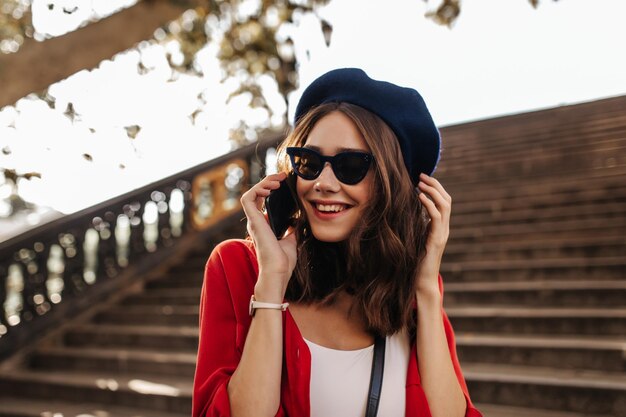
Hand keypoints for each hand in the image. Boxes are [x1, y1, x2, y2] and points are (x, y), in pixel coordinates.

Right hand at [240, 172, 296, 298]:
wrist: (278, 272)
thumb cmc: (283, 261)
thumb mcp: (291, 240)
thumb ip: (292, 228)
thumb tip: (298, 219)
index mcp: (264, 225)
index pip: (263, 201)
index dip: (271, 189)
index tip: (284, 182)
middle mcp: (256, 222)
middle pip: (257, 195)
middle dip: (268, 182)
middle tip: (281, 176)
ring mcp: (254, 221)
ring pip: (251, 194)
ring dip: (263, 183)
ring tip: (276, 181)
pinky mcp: (253, 221)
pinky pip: (248, 199)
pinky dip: (257, 190)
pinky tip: (270, 189)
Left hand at [415, 173, 450, 294]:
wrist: (421, 280)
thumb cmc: (415, 260)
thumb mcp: (415, 238)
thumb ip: (416, 225)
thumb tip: (406, 211)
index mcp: (440, 227)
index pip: (443, 201)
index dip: (435, 188)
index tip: (422, 178)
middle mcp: (444, 228)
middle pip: (447, 199)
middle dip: (435, 185)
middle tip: (421, 175)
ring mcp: (442, 234)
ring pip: (445, 205)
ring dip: (432, 191)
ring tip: (420, 183)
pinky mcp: (437, 240)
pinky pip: (437, 217)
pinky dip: (429, 204)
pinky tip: (419, 196)